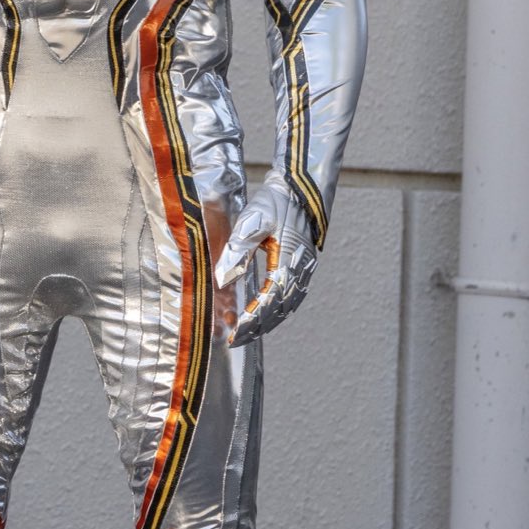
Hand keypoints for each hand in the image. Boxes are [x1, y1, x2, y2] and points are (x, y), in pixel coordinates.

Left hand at [215, 170, 316, 343]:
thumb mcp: (251, 221)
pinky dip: (278, 311)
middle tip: (235, 340)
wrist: (301, 189)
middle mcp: (300, 272)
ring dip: (267, 322)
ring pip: (287, 307)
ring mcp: (305, 271)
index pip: (268, 302)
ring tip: (246, 333)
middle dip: (257, 328)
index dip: (251, 321)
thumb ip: (238, 250)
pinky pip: (293, 298)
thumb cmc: (275, 203)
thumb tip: (223, 278)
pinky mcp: (304, 268)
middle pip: (279, 311)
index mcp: (287, 263)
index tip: (234, 333)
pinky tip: (265, 315)